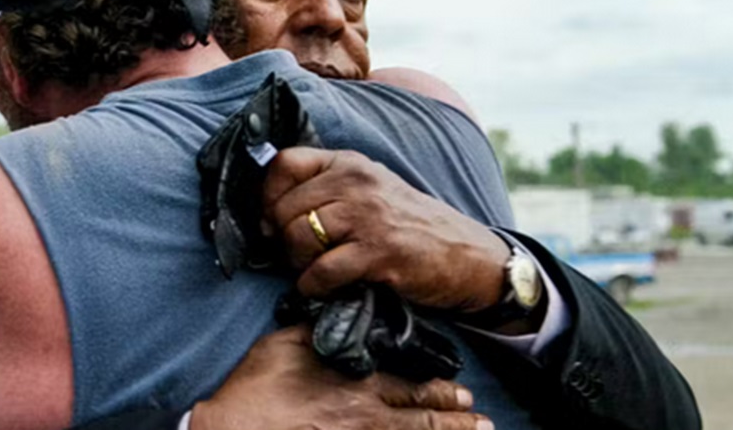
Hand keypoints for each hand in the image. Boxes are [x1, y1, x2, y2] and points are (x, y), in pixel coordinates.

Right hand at [191, 326, 491, 429]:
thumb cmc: (254, 389)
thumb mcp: (286, 343)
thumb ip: (320, 330)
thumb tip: (339, 316)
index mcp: (356, 381)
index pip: (410, 385)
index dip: (439, 390)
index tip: (460, 391)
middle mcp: (367, 415)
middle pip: (422, 416)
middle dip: (454, 417)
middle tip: (478, 416)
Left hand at [262, 147, 510, 312]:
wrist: (468, 256)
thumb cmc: (409, 226)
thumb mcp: (369, 191)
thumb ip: (324, 190)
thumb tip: (264, 215)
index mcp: (349, 164)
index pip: (285, 164)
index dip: (267, 195)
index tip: (270, 221)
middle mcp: (357, 182)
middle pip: (284, 207)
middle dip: (281, 239)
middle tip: (297, 255)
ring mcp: (368, 216)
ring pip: (298, 237)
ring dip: (297, 263)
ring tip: (313, 270)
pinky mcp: (379, 253)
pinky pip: (322, 271)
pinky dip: (314, 286)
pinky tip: (325, 288)